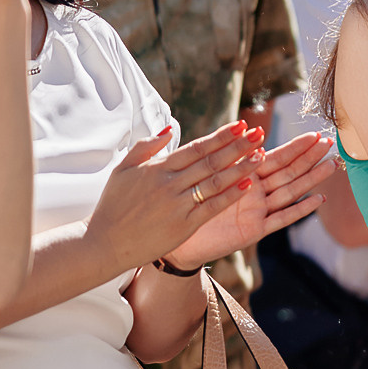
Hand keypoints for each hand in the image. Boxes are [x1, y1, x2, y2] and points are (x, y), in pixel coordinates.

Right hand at [85, 123, 260, 271]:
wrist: (106, 243)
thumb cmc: (114, 205)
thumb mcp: (123, 170)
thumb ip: (146, 147)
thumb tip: (169, 129)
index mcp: (156, 168)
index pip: (196, 148)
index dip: (220, 136)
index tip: (240, 125)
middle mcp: (169, 184)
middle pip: (210, 161)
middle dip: (238, 146)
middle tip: (259, 133)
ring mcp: (178, 205)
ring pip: (215, 182)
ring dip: (240, 167)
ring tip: (260, 155)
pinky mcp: (184, 225)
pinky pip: (212, 207)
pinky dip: (231, 195)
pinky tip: (249, 184)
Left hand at [166, 129, 333, 267]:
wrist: (177, 238)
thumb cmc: (188, 204)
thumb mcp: (206, 174)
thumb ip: (228, 156)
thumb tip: (248, 131)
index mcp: (244, 175)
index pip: (276, 157)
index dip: (296, 146)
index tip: (315, 134)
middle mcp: (256, 192)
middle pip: (289, 172)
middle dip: (309, 157)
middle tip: (330, 143)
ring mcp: (258, 211)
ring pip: (290, 191)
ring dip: (311, 178)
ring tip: (331, 165)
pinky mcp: (255, 230)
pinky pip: (280, 219)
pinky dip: (299, 210)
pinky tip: (317, 199)